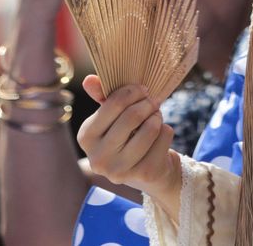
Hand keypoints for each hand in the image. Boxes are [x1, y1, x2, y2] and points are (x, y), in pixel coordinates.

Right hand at [78, 76, 180, 199]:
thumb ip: (103, 97)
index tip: (142, 90)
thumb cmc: (126, 136)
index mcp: (86, 137)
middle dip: (148, 103)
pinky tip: (159, 136)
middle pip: (132, 116)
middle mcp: (98, 158)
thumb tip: (90, 79)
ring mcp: (120, 170)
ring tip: (155, 117)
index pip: (113, 104)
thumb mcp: (112, 117)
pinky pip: (164, 138)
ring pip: (151, 128)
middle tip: (152, 101)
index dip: (132, 91)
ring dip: (157, 117)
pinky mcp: (144, 174)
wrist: (146, 170)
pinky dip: (166, 130)